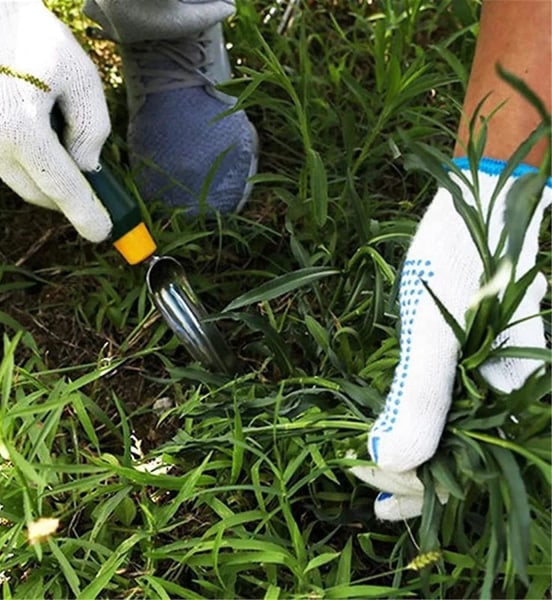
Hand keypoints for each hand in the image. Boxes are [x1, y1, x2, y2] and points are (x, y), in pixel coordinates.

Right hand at [0, 0, 111, 241]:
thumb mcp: (81, 78)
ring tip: (64, 149)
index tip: (102, 233)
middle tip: (96, 197)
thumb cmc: (34, 39)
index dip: (85, 213)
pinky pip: (4, 162)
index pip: (60, 186)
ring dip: (47, 178)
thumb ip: (92, 129)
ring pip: (21, 180)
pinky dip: (27, 161)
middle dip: (68, 198)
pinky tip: (37, 134)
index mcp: (19, 127)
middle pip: (39, 192)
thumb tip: (87, 168)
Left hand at [352, 158, 549, 520]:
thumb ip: (422, 396)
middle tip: (375, 502)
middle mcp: (504, 383)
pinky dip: (420, 413)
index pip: (466, 463)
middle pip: (462, 449)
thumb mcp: (438, 328)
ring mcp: (490, 363)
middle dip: (419, 479)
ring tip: (379, 475)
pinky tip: (399, 422)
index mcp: (507, 389)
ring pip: (455, 424)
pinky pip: (448, 391)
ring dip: (419, 450)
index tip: (378, 505)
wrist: (480, 196)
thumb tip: (392, 463)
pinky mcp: (473, 343)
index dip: (421, 491)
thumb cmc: (464, 257)